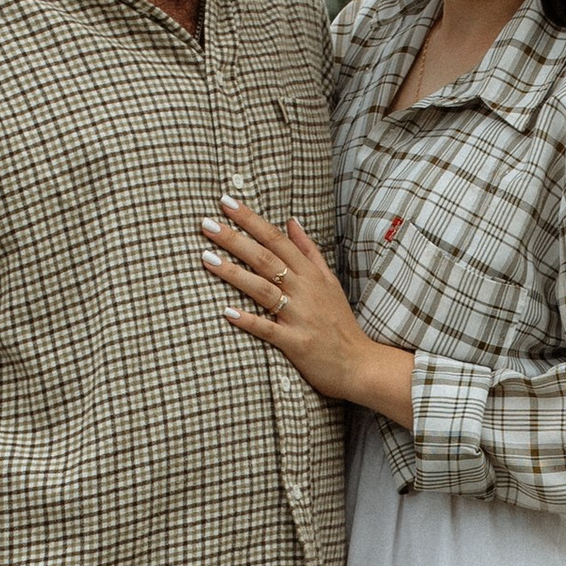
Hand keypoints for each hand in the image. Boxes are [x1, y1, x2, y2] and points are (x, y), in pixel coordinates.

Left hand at [202, 196, 387, 407]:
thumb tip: (291, 221)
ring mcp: (300, 316)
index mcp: (310, 274)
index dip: (252, 220)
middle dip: (235, 239)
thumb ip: (309, 251)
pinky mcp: (297, 343)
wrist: (359, 363)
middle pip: (266, 258)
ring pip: (263, 289)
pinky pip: (269, 330)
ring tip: (206, 258)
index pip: (277, 239)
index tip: (227, 202)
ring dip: (234, 273)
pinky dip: (249, 320)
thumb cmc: (339, 322)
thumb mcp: (329, 281)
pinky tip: (227, 312)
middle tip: (207, 224)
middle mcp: (305, 290)